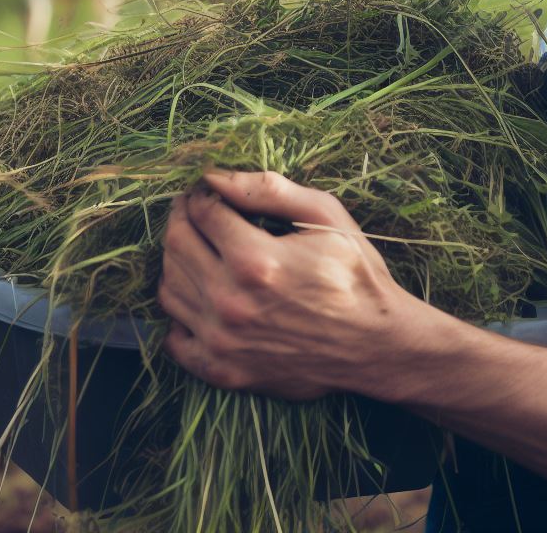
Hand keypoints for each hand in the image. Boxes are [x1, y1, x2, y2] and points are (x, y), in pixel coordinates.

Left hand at [158, 169, 415, 396]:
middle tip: (196, 210)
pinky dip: (180, 313)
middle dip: (182, 218)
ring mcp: (222, 341)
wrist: (376, 345)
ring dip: (178, 261)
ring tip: (202, 248)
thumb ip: (268, 190)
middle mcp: (230, 302)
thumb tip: (216, 175)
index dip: (200, 193)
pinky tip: (203, 295)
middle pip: (176, 245)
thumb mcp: (325, 216)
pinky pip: (174, 337)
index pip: (202, 211)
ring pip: (169, 289)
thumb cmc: (356, 273)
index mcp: (256, 259)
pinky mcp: (223, 371)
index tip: (207, 190)